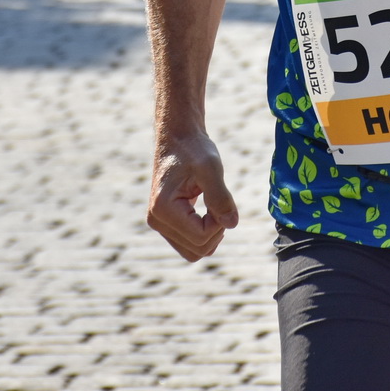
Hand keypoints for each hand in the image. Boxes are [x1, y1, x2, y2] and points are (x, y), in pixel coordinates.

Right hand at [147, 131, 238, 261]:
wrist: (179, 138)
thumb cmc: (194, 149)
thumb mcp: (211, 167)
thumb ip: (221, 197)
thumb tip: (232, 224)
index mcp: (163, 209)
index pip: (200, 237)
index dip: (219, 223)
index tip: (222, 199)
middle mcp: (156, 221)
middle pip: (197, 250)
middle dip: (216, 231)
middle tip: (219, 203)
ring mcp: (160, 224)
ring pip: (194, 252)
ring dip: (211, 234)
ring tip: (214, 207)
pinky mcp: (167, 224)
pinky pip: (190, 244)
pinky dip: (205, 233)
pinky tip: (208, 211)